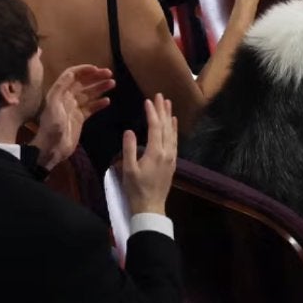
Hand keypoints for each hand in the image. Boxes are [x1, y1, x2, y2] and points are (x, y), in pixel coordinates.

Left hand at [32, 65, 114, 169]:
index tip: (97, 68)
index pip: (72, 75)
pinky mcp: (80, 118)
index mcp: (60, 92)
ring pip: (89, 94)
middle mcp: (67, 98)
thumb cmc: (51, 126)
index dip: (84, 70)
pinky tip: (108, 101)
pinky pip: (91, 108)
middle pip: (83, 83)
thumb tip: (71, 73)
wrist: (52, 148)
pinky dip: (99, 104)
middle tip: (110, 73)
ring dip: (100, 88)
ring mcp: (74, 108)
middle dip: (96, 77)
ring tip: (112, 83)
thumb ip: (60, 88)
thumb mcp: (53, 105)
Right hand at [122, 94, 177, 215]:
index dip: (152, 113)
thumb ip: (129, 149)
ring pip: (172, 133)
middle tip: (160, 95)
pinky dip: (174, 129)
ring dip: (169, 117)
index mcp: (156, 152)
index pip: (155, 127)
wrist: (151, 207)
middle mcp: (167, 152)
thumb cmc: (136, 189)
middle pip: (166, 127)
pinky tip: (173, 123)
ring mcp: (172, 157)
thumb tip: (129, 131)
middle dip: (163, 110)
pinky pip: (175, 141)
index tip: (148, 100)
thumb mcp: (128, 169)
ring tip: (168, 104)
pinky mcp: (172, 162)